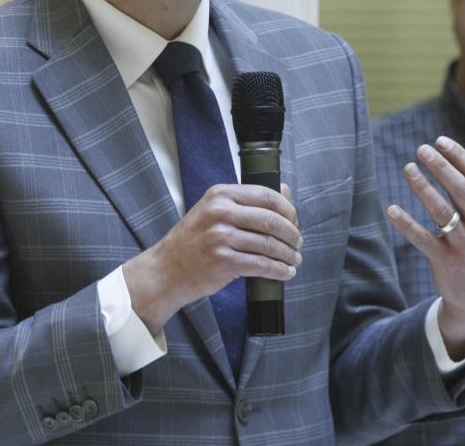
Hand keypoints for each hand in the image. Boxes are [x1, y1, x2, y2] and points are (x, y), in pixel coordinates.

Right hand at [123, 183, 301, 334]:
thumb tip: (286, 190)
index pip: (266, 196)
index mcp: (220, 195)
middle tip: (298, 243)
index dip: (288, 209)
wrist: (166, 270)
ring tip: (294, 260)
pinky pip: (261, 264)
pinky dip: (278, 270)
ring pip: (269, 244)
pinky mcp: (224, 262)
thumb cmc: (193, 241)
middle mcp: (220, 212)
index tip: (295, 221)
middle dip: (291, 234)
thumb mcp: (214, 211)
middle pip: (271, 220)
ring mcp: (221, 237)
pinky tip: (284, 273)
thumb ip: (248, 200)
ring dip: (287, 255)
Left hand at [385, 135, 464, 358]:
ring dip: (423, 187)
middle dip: (440, 166)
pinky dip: (406, 223)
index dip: (458, 157)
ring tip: (409, 168)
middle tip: (421, 149)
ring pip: (441, 211)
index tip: (439, 141)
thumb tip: (450, 160)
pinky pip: (422, 238)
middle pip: (460, 190)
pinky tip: (392, 209)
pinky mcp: (447, 262)